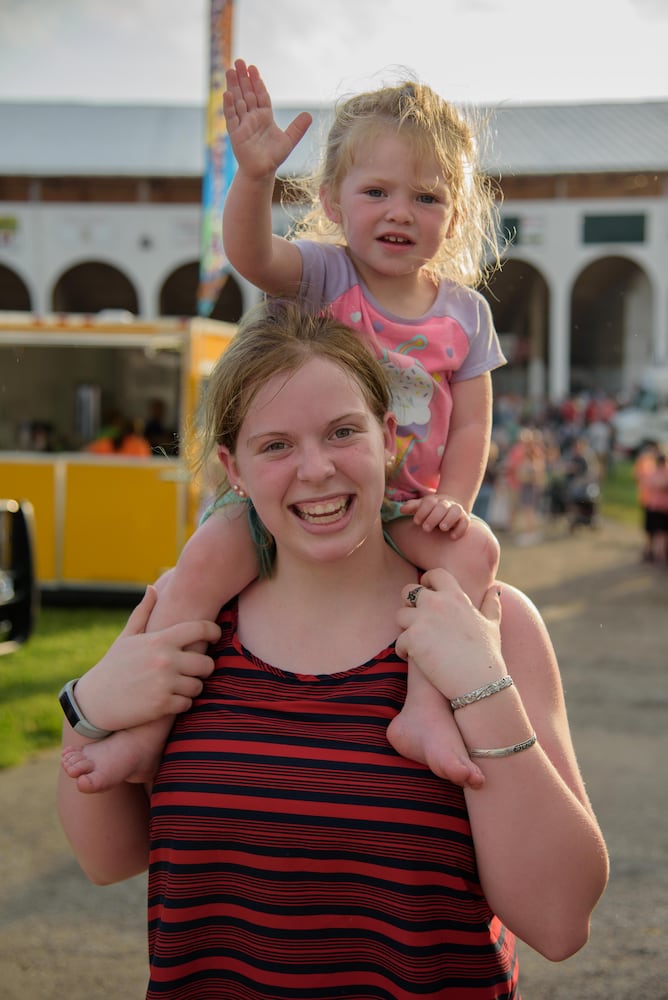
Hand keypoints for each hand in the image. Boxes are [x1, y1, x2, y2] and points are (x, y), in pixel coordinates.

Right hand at [72, 586, 221, 732]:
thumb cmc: (113, 666)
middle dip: (204, 668)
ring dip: (192, 687)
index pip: (200, 629)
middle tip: (197, 670)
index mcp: (160, 640)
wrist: (94, 701)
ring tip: (182, 686)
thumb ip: (143, 612)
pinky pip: (187, 704)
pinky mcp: (162, 705)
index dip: (214, 631)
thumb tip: (152, 588)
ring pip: (199, 686)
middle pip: (207, 663)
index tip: (216, 636)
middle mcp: (165, 660)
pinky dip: (182, 704)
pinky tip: (172, 700)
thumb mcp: (126, 637)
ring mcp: (165, 683)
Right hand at [223, 59, 311, 178]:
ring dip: (233, 86)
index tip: (253, 68)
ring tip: (230, 70)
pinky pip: (231, 117)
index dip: (257, 82)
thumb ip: (298, 128)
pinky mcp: (235, 134)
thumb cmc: (274, 157)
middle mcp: (252, 117)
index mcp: (264, 116)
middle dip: (243, 78)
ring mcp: (242, 124)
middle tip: (239, 61)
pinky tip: (227, 93)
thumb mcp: (289, 141)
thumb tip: (309, 115)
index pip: (260, 95)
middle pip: (247, 94)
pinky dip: (229, 105)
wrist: (262, 172)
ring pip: (237, 101)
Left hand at [395, 569, 503, 698]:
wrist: (479, 683)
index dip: (426, 582)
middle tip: (417, 621)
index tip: (426, 593)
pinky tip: (415, 659)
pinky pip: (398, 642)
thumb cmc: (487, 655)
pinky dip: (404, 652)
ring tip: (416, 643)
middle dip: (409, 604)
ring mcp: (423, 620)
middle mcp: (437, 603)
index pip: (434, 574)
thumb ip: (492, 604)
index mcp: (456, 596)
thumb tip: (496, 588)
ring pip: (399, 616)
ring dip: (405, 629)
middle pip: (408, 591)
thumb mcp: (492, 625)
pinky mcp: (412, 639)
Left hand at [400, 494, 470, 539]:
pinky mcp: (464, 519)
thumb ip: (412, 507)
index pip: (429, 502)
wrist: (450, 506)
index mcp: (434, 500)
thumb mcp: (421, 507)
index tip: (416, 522)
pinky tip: (452, 537)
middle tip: (426, 528)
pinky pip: (465, 522)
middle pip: (442, 507)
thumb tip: (401, 510)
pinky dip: (460, 529)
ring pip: (456, 511)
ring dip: (449, 519)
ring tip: (442, 528)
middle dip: (434, 517)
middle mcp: (446, 504)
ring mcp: (457, 510)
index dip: (422, 511)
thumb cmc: (431, 510)